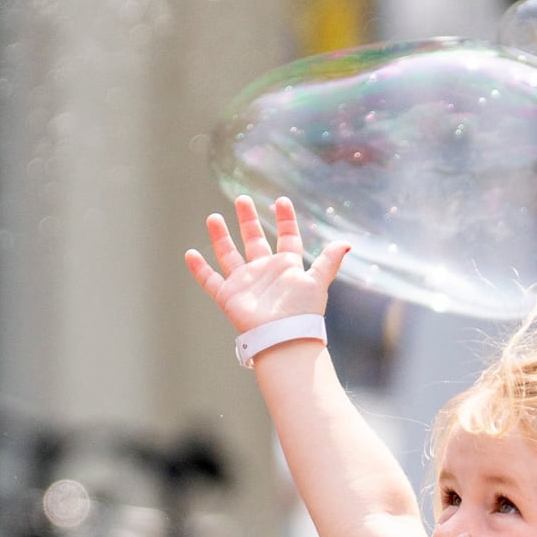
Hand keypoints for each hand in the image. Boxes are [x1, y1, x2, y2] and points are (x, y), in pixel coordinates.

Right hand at [185, 195, 349, 334]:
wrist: (282, 337)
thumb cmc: (302, 312)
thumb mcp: (318, 281)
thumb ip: (329, 261)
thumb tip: (346, 243)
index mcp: (287, 267)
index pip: (287, 238)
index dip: (285, 220)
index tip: (281, 200)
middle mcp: (264, 272)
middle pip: (254, 240)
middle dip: (248, 220)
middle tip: (242, 199)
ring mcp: (245, 283)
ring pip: (229, 254)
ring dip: (221, 236)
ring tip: (213, 217)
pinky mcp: (228, 296)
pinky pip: (210, 280)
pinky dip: (199, 268)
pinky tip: (190, 254)